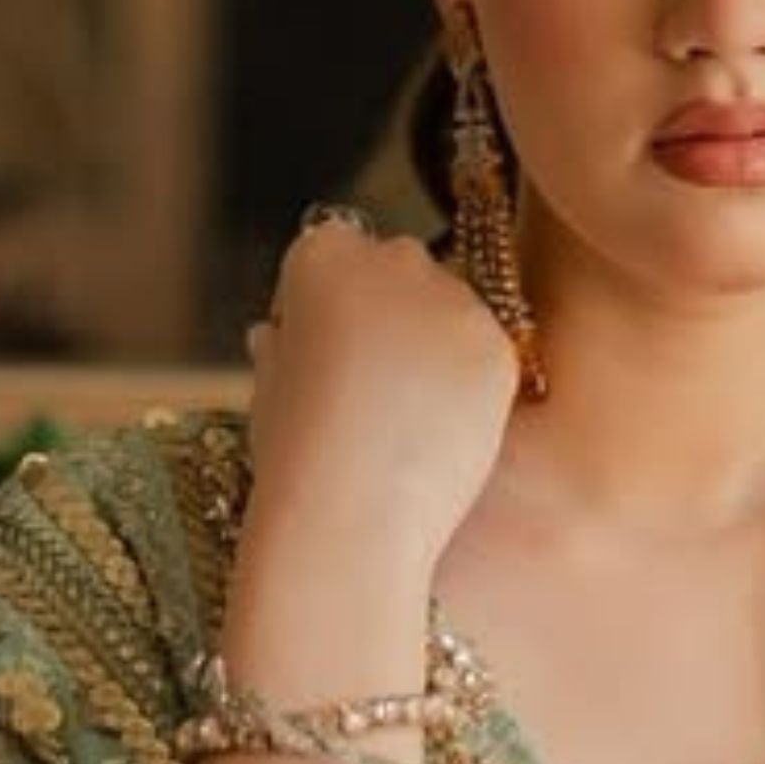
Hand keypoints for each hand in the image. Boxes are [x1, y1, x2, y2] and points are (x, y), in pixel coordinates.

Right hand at [242, 221, 518, 574]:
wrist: (350, 510)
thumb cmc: (294, 453)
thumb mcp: (267, 386)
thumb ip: (280, 347)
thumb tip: (274, 337)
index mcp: (322, 254)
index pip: (338, 253)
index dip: (330, 305)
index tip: (324, 352)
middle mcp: (392, 257)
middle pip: (401, 267)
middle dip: (392, 311)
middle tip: (375, 384)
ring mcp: (453, 299)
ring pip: (451, 309)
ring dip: (434, 346)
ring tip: (406, 416)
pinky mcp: (497, 347)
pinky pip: (485, 353)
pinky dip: (469, 385)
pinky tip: (440, 427)